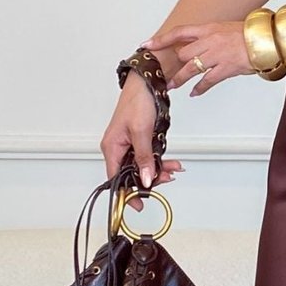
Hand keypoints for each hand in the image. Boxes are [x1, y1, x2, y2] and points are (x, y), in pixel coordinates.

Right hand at [100, 71, 184, 206]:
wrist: (147, 81)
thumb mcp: (142, 131)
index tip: (138, 205)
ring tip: (174, 168)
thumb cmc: (138, 100)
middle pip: (132, 173)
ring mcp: (129, 143)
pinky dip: (160, 159)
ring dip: (159, 168)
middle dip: (151, 178)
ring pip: (143, 165)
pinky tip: (172, 162)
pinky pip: (149, 155)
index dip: (127, 193)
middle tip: (167, 178)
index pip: (116, 178)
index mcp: (112, 147)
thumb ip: (144, 157)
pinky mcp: (139, 139)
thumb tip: (146, 179)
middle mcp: (118, 147)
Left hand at [141, 19, 251, 95]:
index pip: (179, 32)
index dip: (162, 39)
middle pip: (183, 54)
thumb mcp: (227, 28)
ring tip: (171, 86)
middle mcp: (210, 40)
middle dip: (175, 64)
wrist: (269, 38)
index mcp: (209, 28)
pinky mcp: (226, 68)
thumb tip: (202, 43)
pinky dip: (199, 88)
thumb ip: (212, 36)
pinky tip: (194, 93)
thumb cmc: (252, 33)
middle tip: (166, 73)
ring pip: (190, 68)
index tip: (147, 44)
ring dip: (179, 79)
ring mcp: (217, 55)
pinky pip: (207, 81)